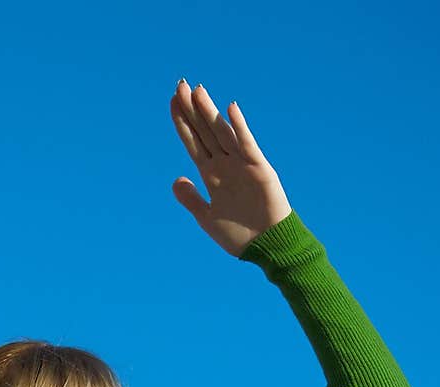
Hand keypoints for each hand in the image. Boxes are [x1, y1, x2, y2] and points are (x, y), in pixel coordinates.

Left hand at [170, 82, 292, 256]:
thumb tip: (176, 180)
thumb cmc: (239, 235)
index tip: (172, 102)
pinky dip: (239, 127)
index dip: (182, 123)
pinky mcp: (259, 168)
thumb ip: (191, 199)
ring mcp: (242, 164)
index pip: (193, 142)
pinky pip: (247, 144)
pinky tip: (230, 108)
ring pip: (222, 133)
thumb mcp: (207, 218)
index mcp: (212, 175)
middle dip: (192, 110)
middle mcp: (225, 165)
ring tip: (197, 91)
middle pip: (204, 131)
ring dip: (210, 112)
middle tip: (179, 85)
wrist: (267, 247)